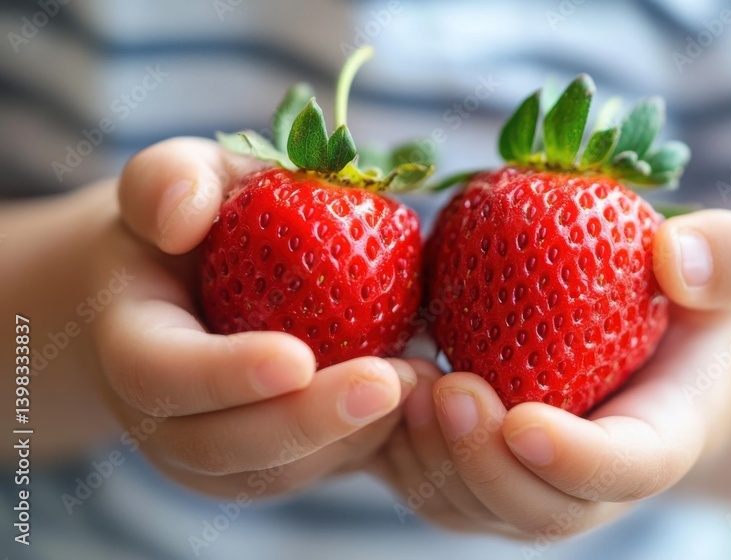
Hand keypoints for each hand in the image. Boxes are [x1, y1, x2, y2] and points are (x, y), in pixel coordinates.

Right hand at [90, 137, 414, 497]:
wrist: (194, 286)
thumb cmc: (194, 221)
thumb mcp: (181, 178)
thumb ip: (170, 180)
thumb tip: (179, 217)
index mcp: (128, 343)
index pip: (159, 374)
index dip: (224, 374)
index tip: (297, 359)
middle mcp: (161, 417)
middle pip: (221, 446)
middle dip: (306, 422)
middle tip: (386, 384)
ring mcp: (212, 454)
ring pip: (277, 471)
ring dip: (349, 437)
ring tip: (416, 384)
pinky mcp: (266, 465)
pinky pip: (313, 470)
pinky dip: (366, 441)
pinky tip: (415, 396)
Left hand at [376, 210, 730, 538]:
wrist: (656, 362)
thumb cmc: (690, 311)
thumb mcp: (725, 273)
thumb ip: (724, 258)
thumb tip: (674, 257)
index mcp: (658, 442)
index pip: (625, 470)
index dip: (576, 460)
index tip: (526, 422)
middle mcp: (591, 489)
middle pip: (537, 510)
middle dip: (485, 464)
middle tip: (447, 391)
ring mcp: (530, 492)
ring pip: (471, 507)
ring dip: (431, 461)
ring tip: (401, 389)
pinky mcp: (478, 479)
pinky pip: (431, 485)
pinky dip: (398, 450)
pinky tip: (377, 388)